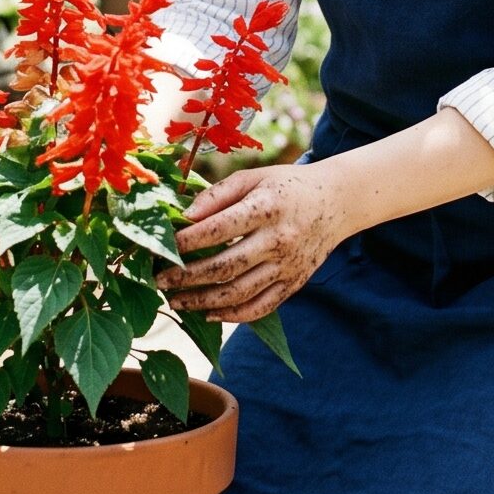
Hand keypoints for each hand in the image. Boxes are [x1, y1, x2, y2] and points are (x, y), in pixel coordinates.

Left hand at [157, 163, 344, 323]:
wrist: (335, 203)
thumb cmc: (286, 186)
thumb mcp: (254, 178)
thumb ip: (218, 194)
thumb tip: (184, 216)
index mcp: (266, 208)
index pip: (218, 230)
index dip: (185, 242)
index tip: (161, 247)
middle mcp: (278, 240)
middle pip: (225, 267)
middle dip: (186, 277)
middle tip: (158, 280)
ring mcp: (287, 266)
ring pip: (239, 293)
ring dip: (202, 302)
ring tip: (176, 301)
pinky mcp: (294, 284)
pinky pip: (261, 307)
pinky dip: (233, 316)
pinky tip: (208, 314)